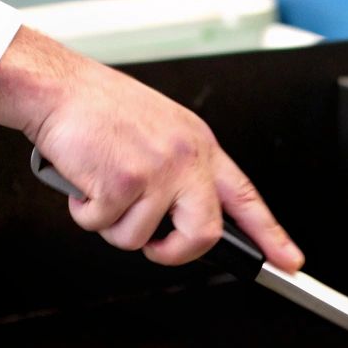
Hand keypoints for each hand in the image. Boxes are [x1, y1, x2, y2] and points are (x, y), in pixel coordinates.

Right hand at [0, 26, 303, 269]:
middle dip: (174, 253)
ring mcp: (156, 171)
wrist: (58, 87)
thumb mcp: (160, 131)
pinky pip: (102, 227)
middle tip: (155, 246)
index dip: (271, 234)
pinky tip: (83, 180)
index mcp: (200, 146)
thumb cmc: (99, 108)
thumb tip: (180, 219)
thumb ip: (179, 172)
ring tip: (100, 188)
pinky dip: (84, 212)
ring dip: (111, 225)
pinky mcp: (122, 183)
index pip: (246, 197)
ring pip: (139, 238)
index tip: (289, 261)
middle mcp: (185, 158)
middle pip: (204, 234)